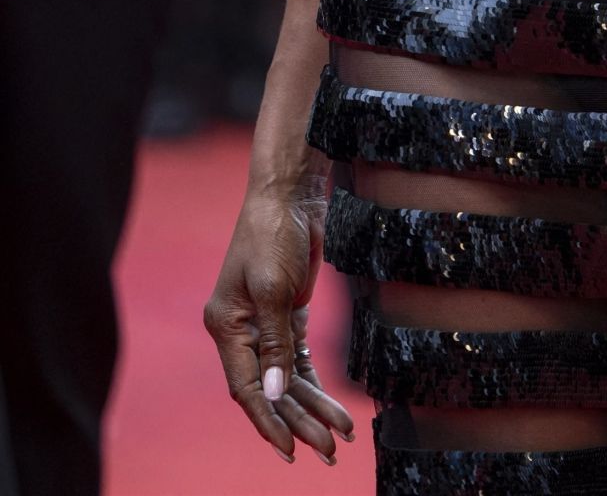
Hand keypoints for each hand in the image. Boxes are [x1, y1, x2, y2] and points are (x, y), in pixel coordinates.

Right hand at [204, 184, 353, 464]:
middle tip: (328, 454)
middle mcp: (242, 332)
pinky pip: (298, 361)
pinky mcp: (287, 316)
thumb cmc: (273, 233)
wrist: (291, 194)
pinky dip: (315, 385)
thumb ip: (275, 343)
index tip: (290, 451)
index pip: (246, 388)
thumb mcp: (274, 288)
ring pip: (286, 380)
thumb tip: (274, 394)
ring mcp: (265, 325)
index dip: (268, 422)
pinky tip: (332, 410)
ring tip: (338, 441)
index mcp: (226, 327)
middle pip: (270, 391)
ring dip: (311, 410)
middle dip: (298, 423)